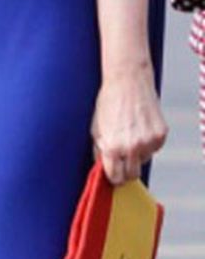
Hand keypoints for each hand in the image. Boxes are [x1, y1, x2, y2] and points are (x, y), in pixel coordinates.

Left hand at [91, 63, 167, 183]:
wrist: (127, 82)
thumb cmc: (108, 103)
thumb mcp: (96, 128)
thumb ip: (100, 151)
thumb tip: (103, 168)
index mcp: (112, 148)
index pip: (115, 177)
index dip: (114, 177)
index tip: (114, 175)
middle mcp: (132, 148)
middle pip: (132, 175)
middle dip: (126, 171)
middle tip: (122, 162)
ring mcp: (149, 142)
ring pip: (144, 160)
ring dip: (137, 153)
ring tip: (130, 133)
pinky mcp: (161, 135)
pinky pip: (154, 148)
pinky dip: (148, 142)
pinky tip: (140, 126)